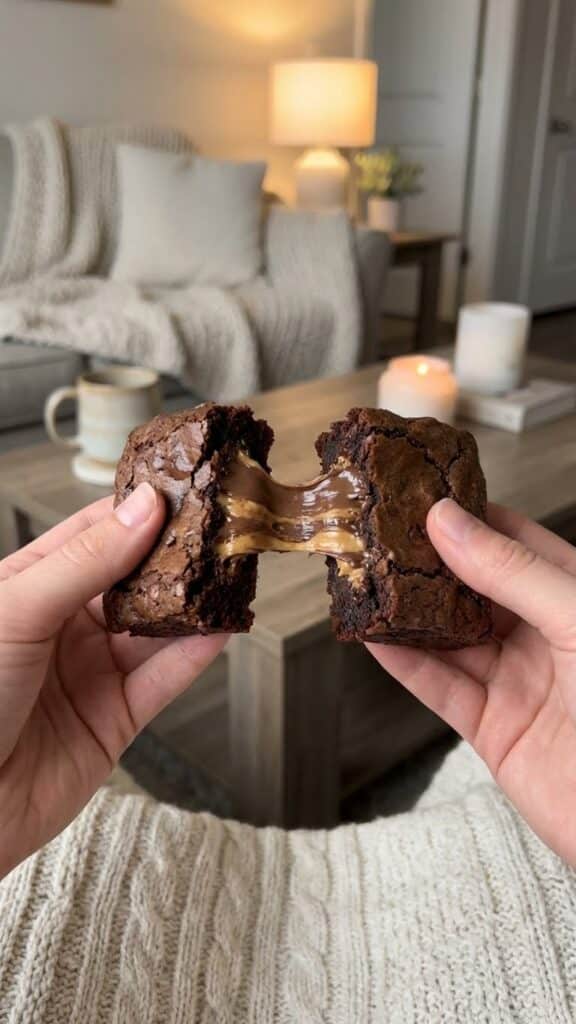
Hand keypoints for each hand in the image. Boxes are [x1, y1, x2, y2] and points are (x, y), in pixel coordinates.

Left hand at [0, 485, 225, 879]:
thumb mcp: (17, 609)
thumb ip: (86, 560)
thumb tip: (142, 509)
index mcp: (30, 585)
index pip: (95, 533)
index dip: (139, 509)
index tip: (182, 485)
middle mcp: (64, 624)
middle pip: (134, 577)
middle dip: (176, 554)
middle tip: (220, 526)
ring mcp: (92, 670)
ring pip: (157, 626)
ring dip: (194, 602)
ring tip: (231, 570)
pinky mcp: (117, 718)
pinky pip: (165, 677)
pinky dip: (197, 652)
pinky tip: (222, 625)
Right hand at [368, 499, 575, 864]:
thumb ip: (513, 572)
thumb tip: (448, 522)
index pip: (516, 543)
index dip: (469, 518)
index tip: (420, 495)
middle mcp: (545, 635)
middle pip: (473, 587)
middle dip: (427, 562)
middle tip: (378, 534)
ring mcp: (518, 681)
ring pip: (449, 636)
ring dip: (406, 611)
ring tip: (364, 577)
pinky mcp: (494, 729)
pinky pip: (440, 687)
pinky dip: (404, 662)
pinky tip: (374, 636)